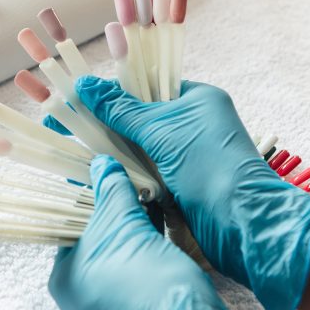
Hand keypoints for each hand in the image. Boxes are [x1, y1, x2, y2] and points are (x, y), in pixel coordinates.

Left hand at [49, 156, 286, 309]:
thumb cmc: (147, 273)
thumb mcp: (125, 220)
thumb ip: (111, 188)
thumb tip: (101, 162)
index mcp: (62, 280)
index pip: (70, 228)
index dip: (91, 199)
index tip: (107, 178)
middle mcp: (76, 301)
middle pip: (94, 244)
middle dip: (116, 216)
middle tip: (131, 188)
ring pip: (115, 259)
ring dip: (132, 233)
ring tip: (148, 203)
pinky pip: (130, 275)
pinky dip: (142, 253)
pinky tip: (158, 228)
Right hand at [64, 77, 309, 309]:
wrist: (242, 224)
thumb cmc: (210, 167)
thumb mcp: (161, 131)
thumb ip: (121, 109)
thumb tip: (84, 84)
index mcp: (197, 100)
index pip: (148, 86)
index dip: (113, 92)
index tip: (78, 98)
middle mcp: (193, 125)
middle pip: (139, 118)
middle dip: (107, 123)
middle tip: (67, 126)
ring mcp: (185, 157)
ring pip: (138, 148)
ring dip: (112, 152)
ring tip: (72, 150)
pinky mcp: (178, 186)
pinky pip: (143, 173)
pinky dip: (123, 174)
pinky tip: (94, 175)